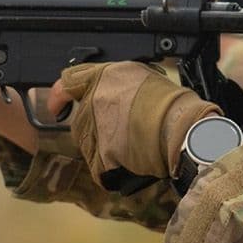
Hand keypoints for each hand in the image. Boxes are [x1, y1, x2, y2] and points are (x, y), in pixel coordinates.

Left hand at [45, 61, 219, 182]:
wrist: (184, 132)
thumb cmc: (173, 105)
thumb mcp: (143, 76)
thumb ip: (114, 82)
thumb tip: (99, 91)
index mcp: (105, 76)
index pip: (69, 82)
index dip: (60, 96)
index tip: (57, 107)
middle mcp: (94, 100)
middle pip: (78, 119)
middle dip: (95, 126)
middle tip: (123, 129)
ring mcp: (95, 129)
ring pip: (86, 142)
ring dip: (102, 146)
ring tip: (132, 143)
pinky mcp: (100, 156)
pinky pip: (97, 164)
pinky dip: (110, 166)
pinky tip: (130, 158)